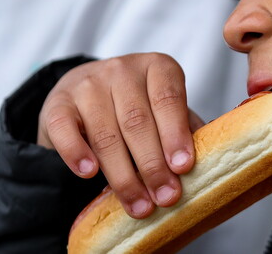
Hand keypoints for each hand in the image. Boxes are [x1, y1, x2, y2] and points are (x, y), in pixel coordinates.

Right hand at [37, 53, 205, 218]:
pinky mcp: (57, 103)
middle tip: (166, 197)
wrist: (85, 93)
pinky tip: (88, 174)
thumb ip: (185, 128)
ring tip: (139, 205)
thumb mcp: (165, 110)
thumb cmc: (139, 106)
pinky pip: (64, 130)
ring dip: (123, 175)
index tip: (184, 167)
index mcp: (157, 67)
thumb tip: (214, 156)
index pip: (168, 99)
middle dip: (153, 165)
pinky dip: (76, 152)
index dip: (176, 134)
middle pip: (137, 121)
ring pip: (105, 133)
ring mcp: (87, 84)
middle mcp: (122, 69)